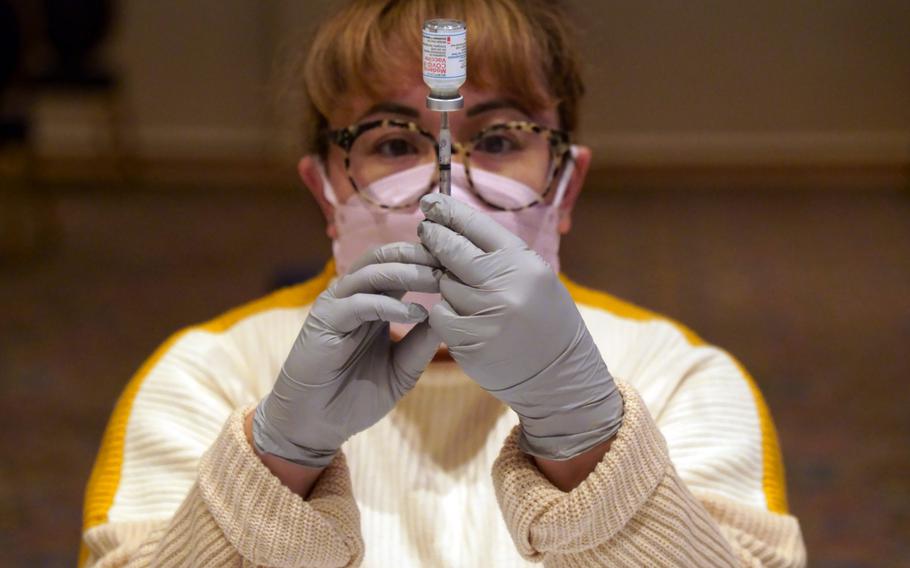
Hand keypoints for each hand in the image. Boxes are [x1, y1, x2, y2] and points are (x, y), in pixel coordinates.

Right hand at [253, 243, 441, 467]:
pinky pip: (358, 302)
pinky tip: (413, 313)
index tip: (462, 264)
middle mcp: (353, 295)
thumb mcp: (402, 369)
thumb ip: (421, 344)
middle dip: (420, 255)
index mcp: (373, 301)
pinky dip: (388, 304)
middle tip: (452, 260)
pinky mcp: (324, 321)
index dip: (429, 260)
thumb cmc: (356, 396)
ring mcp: (336, 305)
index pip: (401, 265)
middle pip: (387, 257)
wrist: (315, 424)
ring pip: (372, 271)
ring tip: (437, 278)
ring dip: (407, 271)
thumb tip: (450, 317)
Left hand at [418, 193, 622, 459]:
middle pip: (452, 250)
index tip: (431, 202)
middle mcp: (504, 286)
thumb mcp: (535, 278)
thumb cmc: (546, 321)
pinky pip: (440, 314)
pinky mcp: (468, 341)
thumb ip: (501, 256)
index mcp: (523, 264)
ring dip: (444, 281)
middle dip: (433, 237)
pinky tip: (458, 315)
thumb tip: (458, 226)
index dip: (450, 211)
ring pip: (444, 284)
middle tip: (424, 229)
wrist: (559, 376)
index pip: (477, 226)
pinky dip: (443, 312)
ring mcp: (485, 314)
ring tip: (457, 285)